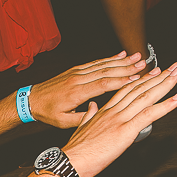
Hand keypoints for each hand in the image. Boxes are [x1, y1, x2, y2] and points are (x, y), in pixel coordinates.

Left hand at [25, 51, 154, 128]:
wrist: (32, 99)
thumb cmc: (47, 112)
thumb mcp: (64, 122)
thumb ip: (83, 118)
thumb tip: (100, 114)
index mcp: (76, 93)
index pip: (103, 85)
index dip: (121, 81)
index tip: (137, 79)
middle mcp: (78, 79)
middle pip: (106, 71)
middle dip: (127, 67)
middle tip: (144, 64)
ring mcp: (77, 72)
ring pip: (102, 64)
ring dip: (121, 61)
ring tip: (137, 57)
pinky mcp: (76, 70)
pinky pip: (95, 62)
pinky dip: (109, 58)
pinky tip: (120, 55)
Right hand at [62, 63, 176, 176]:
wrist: (71, 161)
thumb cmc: (76, 151)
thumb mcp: (81, 128)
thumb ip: (89, 116)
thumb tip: (92, 107)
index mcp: (104, 111)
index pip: (126, 89)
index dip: (142, 79)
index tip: (153, 71)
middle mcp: (113, 111)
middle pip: (139, 88)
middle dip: (159, 76)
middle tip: (173, 67)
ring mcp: (120, 119)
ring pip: (146, 97)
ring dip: (165, 84)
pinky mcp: (126, 131)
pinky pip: (150, 114)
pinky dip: (166, 105)